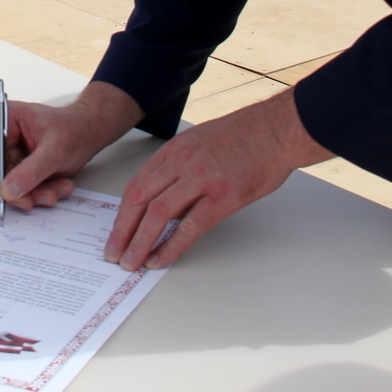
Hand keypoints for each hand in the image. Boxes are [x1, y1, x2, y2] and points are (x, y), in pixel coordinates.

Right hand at [0, 81, 142, 213]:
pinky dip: (41, 194)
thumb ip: (31, 171)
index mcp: (6, 120)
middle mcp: (6, 138)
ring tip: (56, 191)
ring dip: (32, 195)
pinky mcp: (24, 170)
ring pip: (10, 186)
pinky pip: (24, 190)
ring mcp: (14, 155)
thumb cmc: (75, 129)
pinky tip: (61, 187)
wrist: (92, 134)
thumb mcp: (55, 150)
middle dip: (14, 190)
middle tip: (29, 202)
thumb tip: (7, 190)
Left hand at [105, 89, 330, 270]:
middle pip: (140, 200)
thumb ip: (179, 169)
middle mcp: (182, 163)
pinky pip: (190, 227)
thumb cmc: (245, 136)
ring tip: (131, 262)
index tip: (115, 232)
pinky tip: (160, 259)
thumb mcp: (201, 143)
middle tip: (113, 253)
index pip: (137, 184)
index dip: (122, 213)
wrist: (278, 130)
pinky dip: (171, 246)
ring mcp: (202, 179)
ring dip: (140, 242)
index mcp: (174, 150)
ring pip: (158, 214)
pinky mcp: (223, 197)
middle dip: (122, 231)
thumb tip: (166, 203)